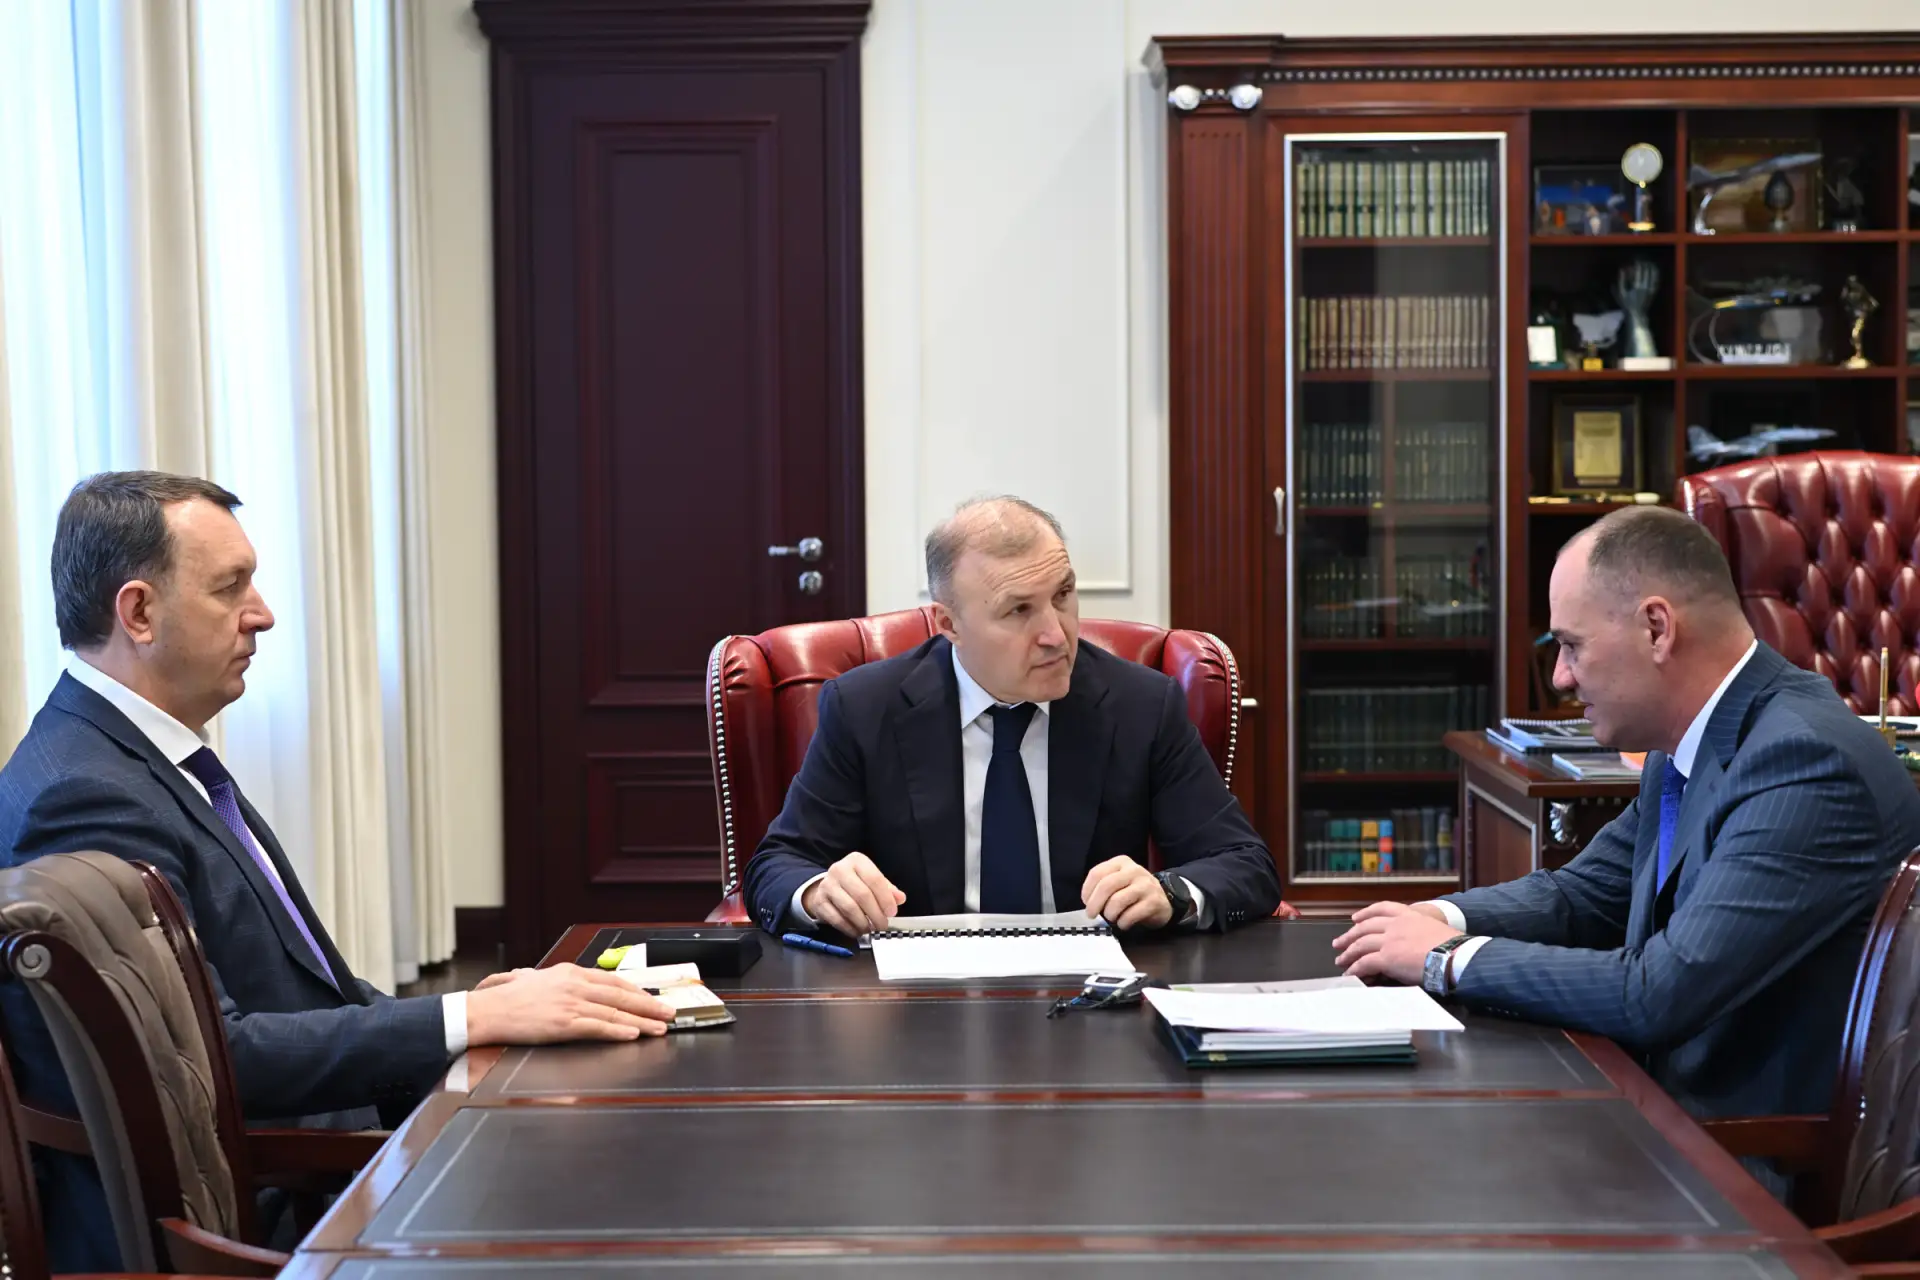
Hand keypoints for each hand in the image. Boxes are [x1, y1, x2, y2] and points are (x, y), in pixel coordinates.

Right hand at [466, 963, 674, 1044]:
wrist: (486, 1010)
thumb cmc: (506, 998)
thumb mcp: (534, 978)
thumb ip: (552, 979)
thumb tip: (553, 978)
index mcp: (570, 972)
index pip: (613, 980)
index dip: (637, 991)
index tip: (652, 998)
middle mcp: (574, 984)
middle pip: (621, 995)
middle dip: (649, 1005)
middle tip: (669, 1012)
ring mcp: (570, 1004)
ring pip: (615, 1012)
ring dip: (642, 1020)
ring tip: (660, 1027)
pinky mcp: (563, 1024)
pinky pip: (598, 1027)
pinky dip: (618, 1030)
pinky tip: (633, 1034)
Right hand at [800, 852, 905, 935]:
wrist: (829, 886)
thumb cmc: (855, 883)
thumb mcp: (872, 880)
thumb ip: (888, 889)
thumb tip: (899, 898)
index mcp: (856, 861)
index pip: (874, 879)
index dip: (885, 898)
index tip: (892, 912)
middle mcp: (840, 870)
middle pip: (862, 895)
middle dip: (876, 914)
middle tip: (883, 925)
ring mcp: (827, 885)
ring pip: (849, 908)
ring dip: (864, 923)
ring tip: (871, 929)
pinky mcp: (819, 901)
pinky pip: (837, 919)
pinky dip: (850, 928)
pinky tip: (857, 931)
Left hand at [1080, 856, 1172, 930]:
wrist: (1164, 899)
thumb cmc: (1134, 892)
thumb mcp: (1119, 881)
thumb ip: (1103, 886)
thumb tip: (1088, 902)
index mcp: (1121, 862)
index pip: (1097, 873)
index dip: (1087, 890)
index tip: (1086, 902)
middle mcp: (1134, 870)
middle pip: (1106, 886)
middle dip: (1095, 904)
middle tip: (1092, 915)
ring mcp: (1145, 885)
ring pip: (1117, 901)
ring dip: (1110, 914)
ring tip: (1112, 918)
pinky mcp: (1154, 901)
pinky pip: (1131, 915)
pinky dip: (1123, 923)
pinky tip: (1123, 923)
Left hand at [1331, 902, 1462, 983]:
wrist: (1454, 954)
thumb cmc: (1453, 946)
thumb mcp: (1434, 929)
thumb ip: (1418, 933)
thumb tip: (1412, 945)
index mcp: (1409, 915)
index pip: (1382, 909)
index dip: (1366, 913)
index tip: (1356, 918)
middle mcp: (1396, 925)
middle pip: (1365, 927)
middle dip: (1350, 935)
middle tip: (1339, 942)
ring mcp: (1389, 940)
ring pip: (1361, 944)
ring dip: (1349, 953)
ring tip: (1341, 960)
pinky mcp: (1386, 957)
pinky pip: (1364, 963)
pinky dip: (1355, 969)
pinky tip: (1350, 974)